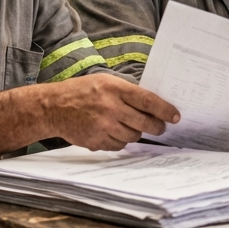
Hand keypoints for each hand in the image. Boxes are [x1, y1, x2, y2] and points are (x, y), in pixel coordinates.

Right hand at [41, 73, 179, 150]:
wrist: (53, 107)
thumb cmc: (81, 92)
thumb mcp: (104, 81)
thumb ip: (126, 92)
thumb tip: (152, 106)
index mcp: (114, 88)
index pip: (147, 100)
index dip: (164, 110)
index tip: (175, 116)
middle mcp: (110, 107)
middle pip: (144, 123)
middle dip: (157, 127)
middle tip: (160, 127)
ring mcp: (103, 126)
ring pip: (133, 136)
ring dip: (135, 133)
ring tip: (128, 125)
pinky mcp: (96, 141)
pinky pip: (119, 145)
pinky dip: (120, 140)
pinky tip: (112, 131)